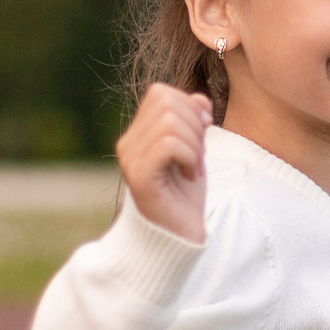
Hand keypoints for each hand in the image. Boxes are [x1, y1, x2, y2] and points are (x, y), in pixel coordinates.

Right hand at [117, 84, 213, 242]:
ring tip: (193, 168)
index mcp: (137, 134)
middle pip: (166, 102)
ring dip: (194, 144)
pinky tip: (190, 175)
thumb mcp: (194, 150)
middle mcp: (127, 144)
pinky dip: (189, 157)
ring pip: (170, 122)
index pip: (161, 93)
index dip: (189, 107)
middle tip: (198, 155)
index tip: (201, 137)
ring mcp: (130, 159)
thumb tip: (201, 99)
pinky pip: (169, 145)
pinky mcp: (140, 176)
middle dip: (194, 125)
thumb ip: (194, 122)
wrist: (177, 237)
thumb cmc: (184, 195)